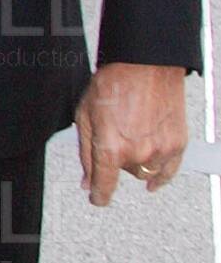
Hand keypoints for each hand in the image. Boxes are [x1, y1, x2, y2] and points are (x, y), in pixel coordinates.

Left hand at [74, 62, 186, 205]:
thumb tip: (88, 181)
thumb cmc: (114, 82)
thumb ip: (86, 154)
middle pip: (123, 174)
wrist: (145, 64)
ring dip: (137, 163)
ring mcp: (160, 150)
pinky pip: (169, 170)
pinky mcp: (177, 143)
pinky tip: (155, 180)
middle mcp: (137, 153)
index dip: (98, 195)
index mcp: (110, 148)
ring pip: (145, 172)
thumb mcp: (85, 117)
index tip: (97, 198)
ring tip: (134, 138)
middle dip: (117, 161)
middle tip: (117, 136)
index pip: (104, 187)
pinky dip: (161, 176)